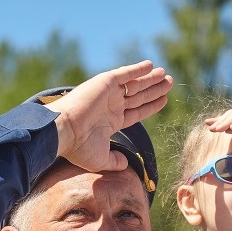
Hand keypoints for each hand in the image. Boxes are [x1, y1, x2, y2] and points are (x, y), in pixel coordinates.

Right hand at [47, 61, 171, 171]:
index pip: (137, 111)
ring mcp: (108, 94)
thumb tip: (125, 165)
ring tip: (166, 75)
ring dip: (151, 79)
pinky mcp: (104, 82)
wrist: (62, 131)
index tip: (164, 100)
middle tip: (169, 82)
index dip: (151, 106)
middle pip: (139, 96)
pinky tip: (151, 65)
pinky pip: (124, 74)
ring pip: (135, 84)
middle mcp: (111, 106)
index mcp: (111, 121)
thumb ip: (115, 161)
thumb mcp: (101, 159)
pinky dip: (137, 69)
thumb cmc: (78, 148)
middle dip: (154, 89)